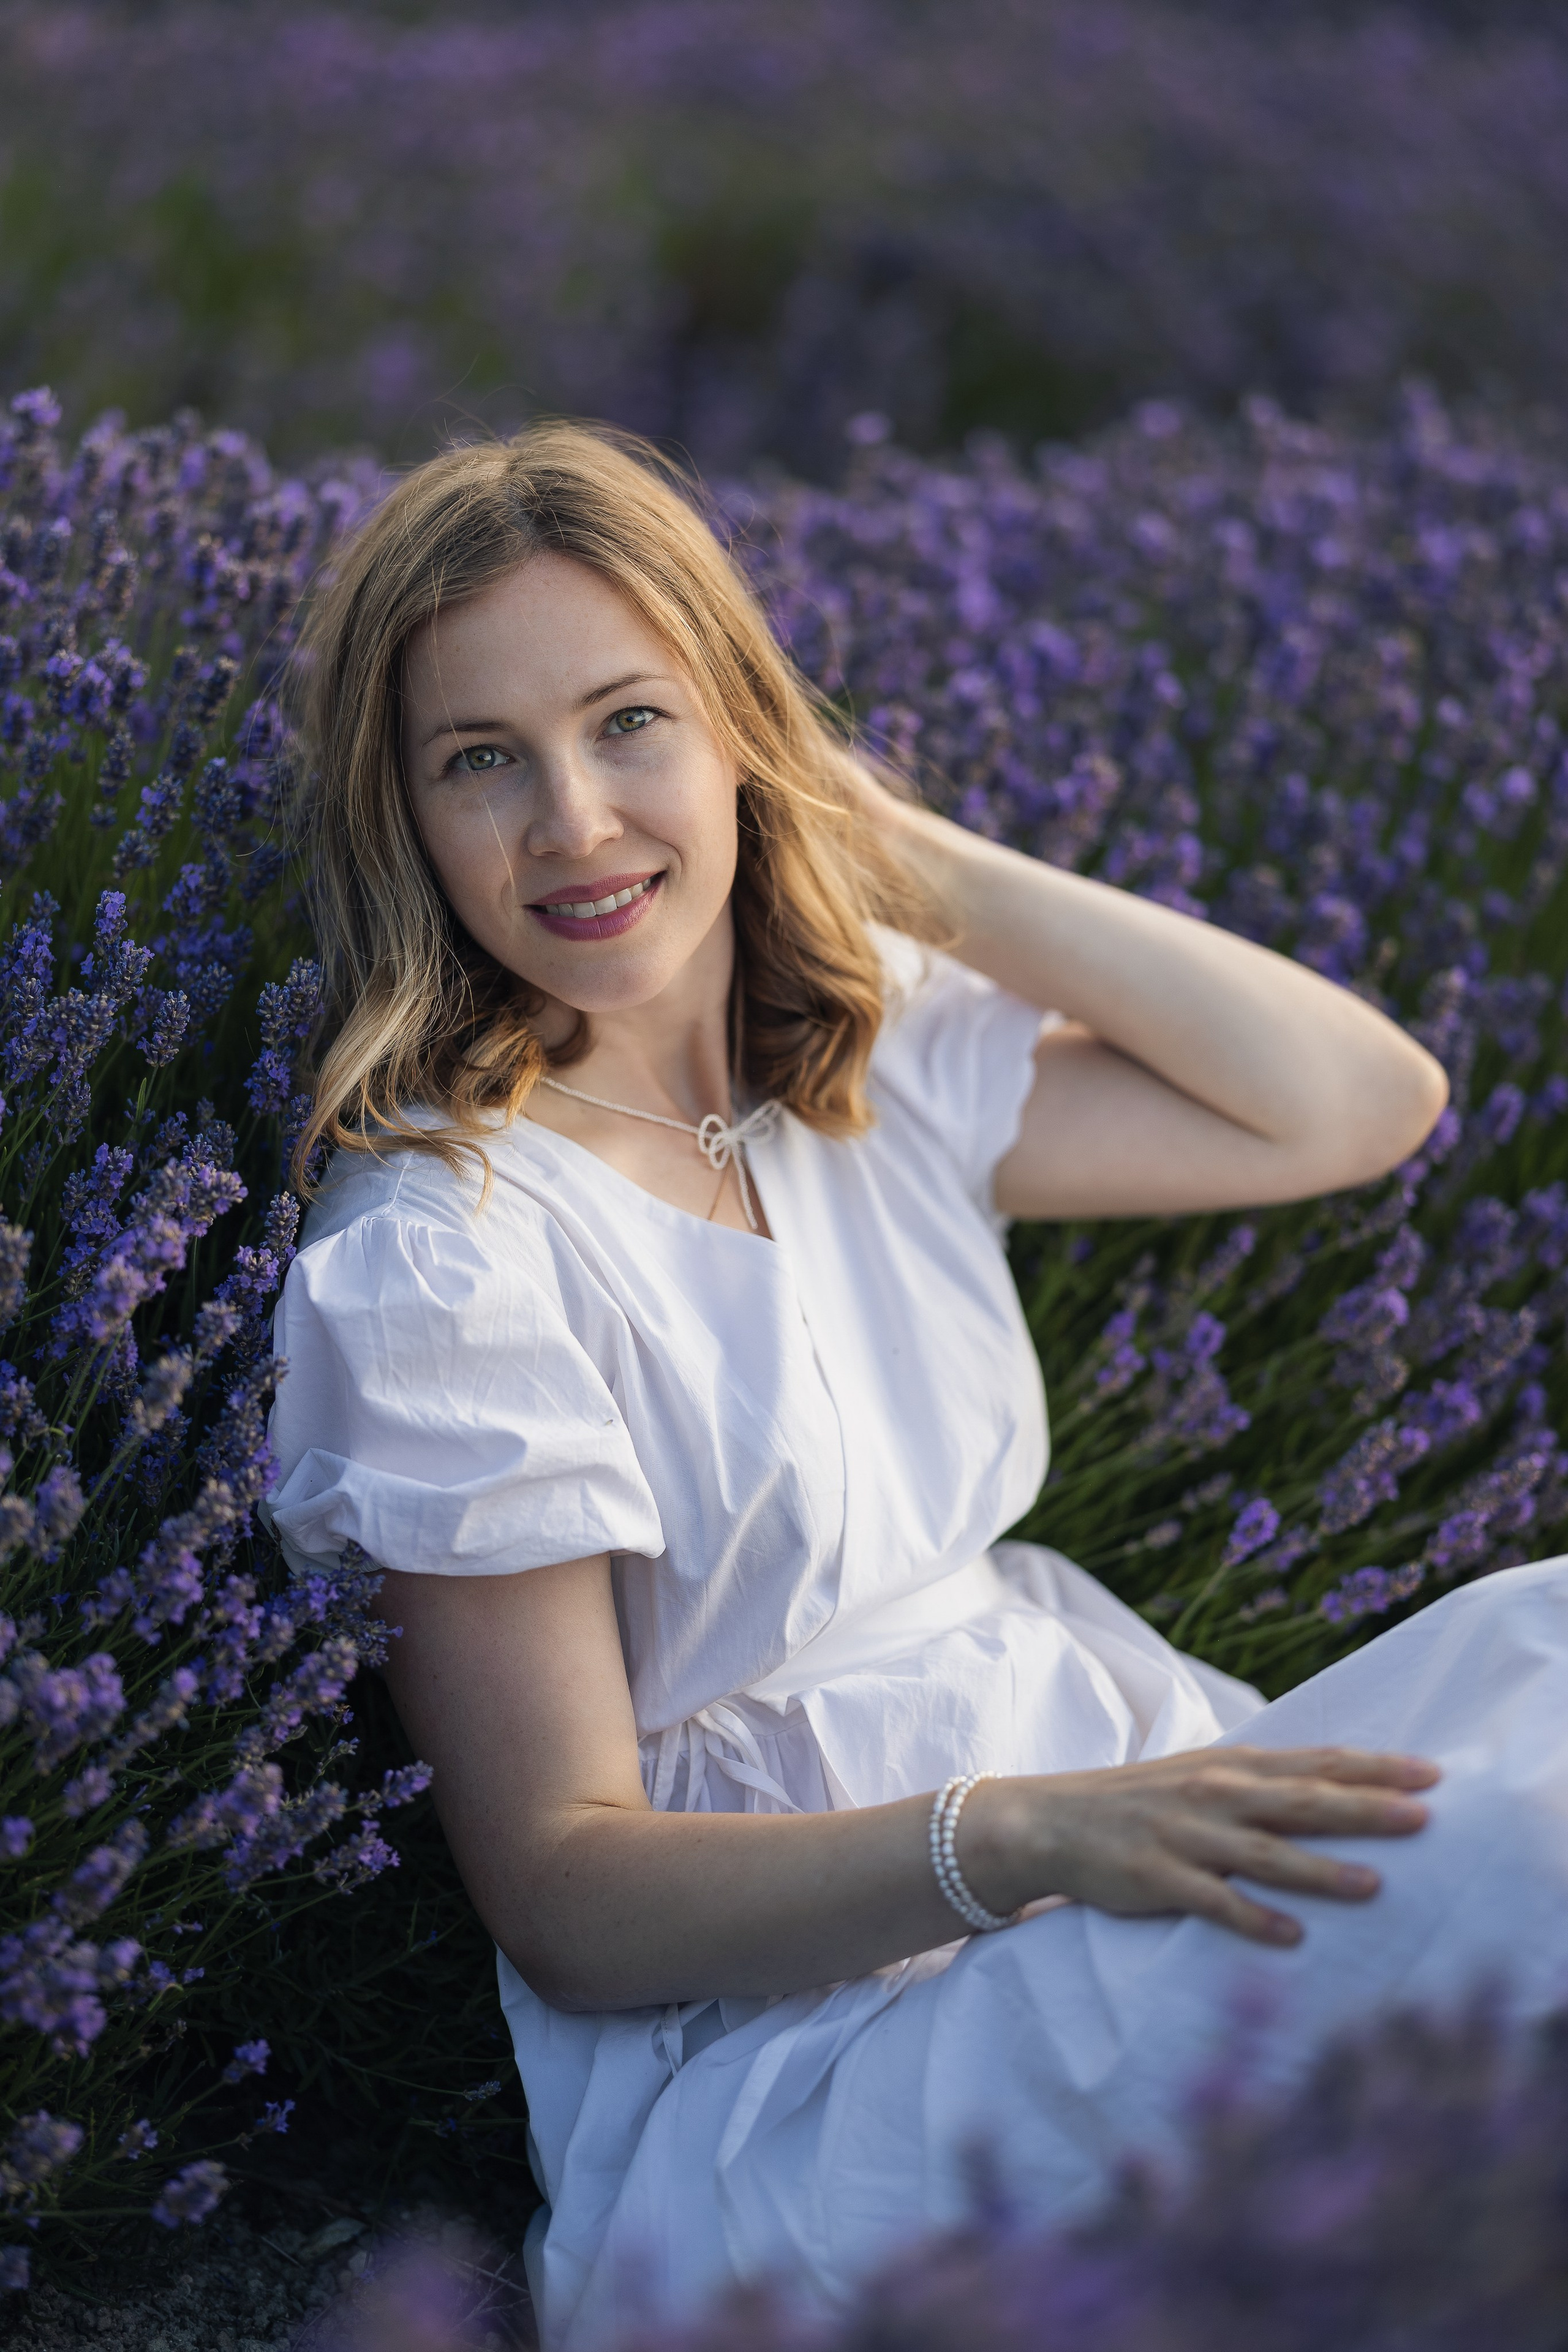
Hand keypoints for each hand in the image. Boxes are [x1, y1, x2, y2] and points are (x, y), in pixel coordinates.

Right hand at [964, 1746, 1439, 1946]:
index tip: (1431, 1773)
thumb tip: (1333, 1789)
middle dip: (1366, 1808)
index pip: (1317, 1762)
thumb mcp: (1202, 1777)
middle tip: (1424, 1817)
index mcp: (1231, 1766)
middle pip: (1303, 1801)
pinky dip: (1252, 1919)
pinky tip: (1290, 1937)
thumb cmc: (1139, 1802)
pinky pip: (1213, 1903)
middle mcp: (1215, 1795)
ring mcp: (1186, 1836)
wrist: (1051, 1821)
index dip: (1375, 1766)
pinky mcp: (1157, 1877)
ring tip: (1373, 1884)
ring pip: (1265, 1854)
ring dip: (1320, 1870)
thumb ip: (1262, 1783)